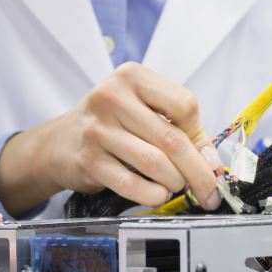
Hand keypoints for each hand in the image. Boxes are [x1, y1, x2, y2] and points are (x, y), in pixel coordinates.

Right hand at [0, 63, 221, 214]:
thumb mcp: (142, 110)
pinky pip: (131, 184)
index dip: (201, 136)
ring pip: (154, 163)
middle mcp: (112, 97)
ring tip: (177, 187)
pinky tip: (158, 194)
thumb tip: (211, 163)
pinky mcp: (88, 159)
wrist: (61, 142)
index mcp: (132, 76)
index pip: (184, 105)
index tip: (207, 157)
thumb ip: (177, 127)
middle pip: (172, 138)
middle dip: (198, 172)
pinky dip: (152, 194)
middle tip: (209, 191)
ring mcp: (97, 128)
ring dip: (175, 183)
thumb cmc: (111, 124)